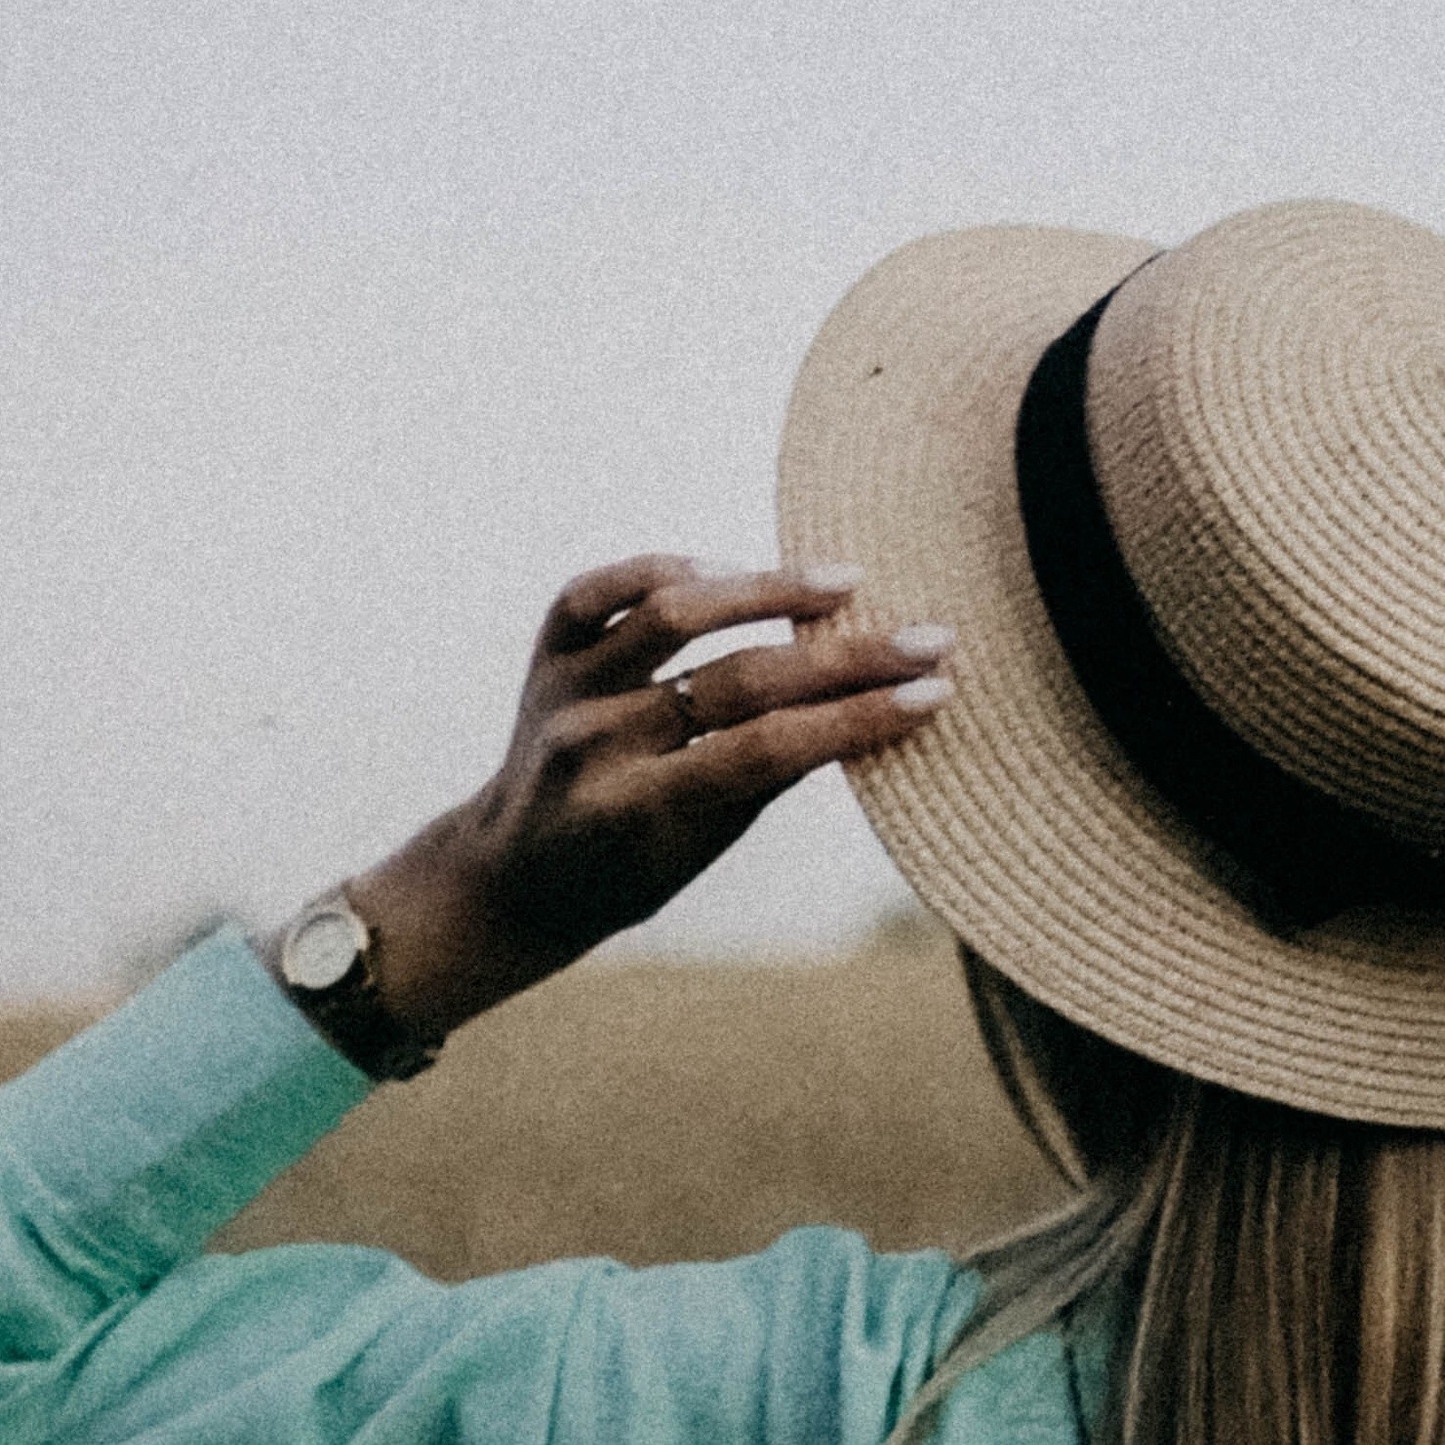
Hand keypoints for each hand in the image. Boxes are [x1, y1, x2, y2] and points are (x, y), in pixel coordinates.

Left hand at [303, 558, 954, 1043]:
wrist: (510, 873)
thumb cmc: (625, 875)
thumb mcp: (700, 851)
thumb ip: (769, 777)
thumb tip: (869, 704)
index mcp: (637, 810)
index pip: (769, 749)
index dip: (858, 718)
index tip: (934, 692)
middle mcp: (594, 743)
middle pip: (740, 679)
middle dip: (848, 658)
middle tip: (928, 637)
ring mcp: (562, 691)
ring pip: (673, 613)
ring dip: (767, 590)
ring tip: (845, 581)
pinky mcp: (544, 652)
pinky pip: (604, 588)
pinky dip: (668, 569)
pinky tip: (731, 569)